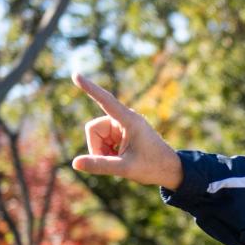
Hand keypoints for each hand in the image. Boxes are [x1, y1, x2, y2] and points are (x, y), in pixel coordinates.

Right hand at [71, 74, 183, 190]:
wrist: (169, 169)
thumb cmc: (152, 167)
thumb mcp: (124, 168)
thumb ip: (100, 165)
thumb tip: (75, 163)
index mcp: (129, 120)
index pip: (105, 101)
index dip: (90, 88)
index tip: (76, 75)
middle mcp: (124, 118)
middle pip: (93, 129)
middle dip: (97, 147)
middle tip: (114, 161)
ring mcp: (122, 124)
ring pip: (96, 135)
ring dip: (102, 151)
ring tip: (121, 159)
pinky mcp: (120, 131)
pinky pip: (102, 140)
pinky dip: (106, 151)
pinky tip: (121, 157)